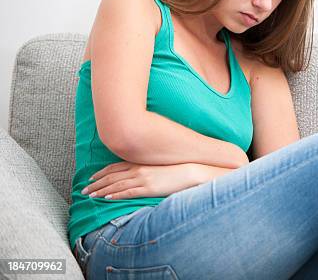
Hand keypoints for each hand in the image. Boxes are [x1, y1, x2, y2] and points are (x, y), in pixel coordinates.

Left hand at [82, 161, 200, 199]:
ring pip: (116, 185)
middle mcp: (138, 170)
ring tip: (90, 196)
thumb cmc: (175, 169)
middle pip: (111, 176)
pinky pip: (128, 192)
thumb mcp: (156, 166)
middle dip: (96, 183)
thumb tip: (135, 174)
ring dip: (102, 190)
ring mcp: (142, 179)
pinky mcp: (148, 188)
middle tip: (83, 189)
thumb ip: (144, 168)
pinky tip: (107, 198)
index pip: (114, 167)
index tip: (92, 177)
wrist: (189, 171)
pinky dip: (116, 195)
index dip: (101, 173)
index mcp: (139, 163)